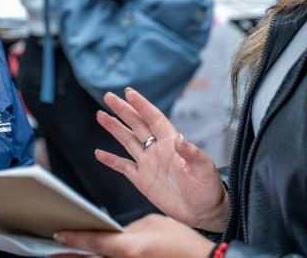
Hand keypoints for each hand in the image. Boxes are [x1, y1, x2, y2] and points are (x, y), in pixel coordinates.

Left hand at [56, 213, 215, 257]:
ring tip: (70, 253)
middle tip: (54, 252)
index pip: (93, 242)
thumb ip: (129, 227)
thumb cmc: (181, 243)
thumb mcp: (152, 224)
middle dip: (71, 255)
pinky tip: (96, 254)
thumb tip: (115, 231)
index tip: (59, 234)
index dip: (73, 238)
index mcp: (128, 247)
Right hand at [94, 88, 227, 230]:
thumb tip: (180, 138)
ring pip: (128, 141)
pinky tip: (99, 153)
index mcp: (172, 143)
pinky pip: (123, 167)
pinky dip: (111, 160)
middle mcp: (158, 150)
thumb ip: (191, 153)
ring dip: (114, 129)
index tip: (129, 93)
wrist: (203, 212)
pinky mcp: (143, 180)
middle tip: (109, 97)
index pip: (154, 118)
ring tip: (101, 115)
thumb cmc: (208, 188)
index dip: (142, 105)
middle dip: (123, 110)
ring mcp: (149, 164)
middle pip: (137, 125)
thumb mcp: (204, 169)